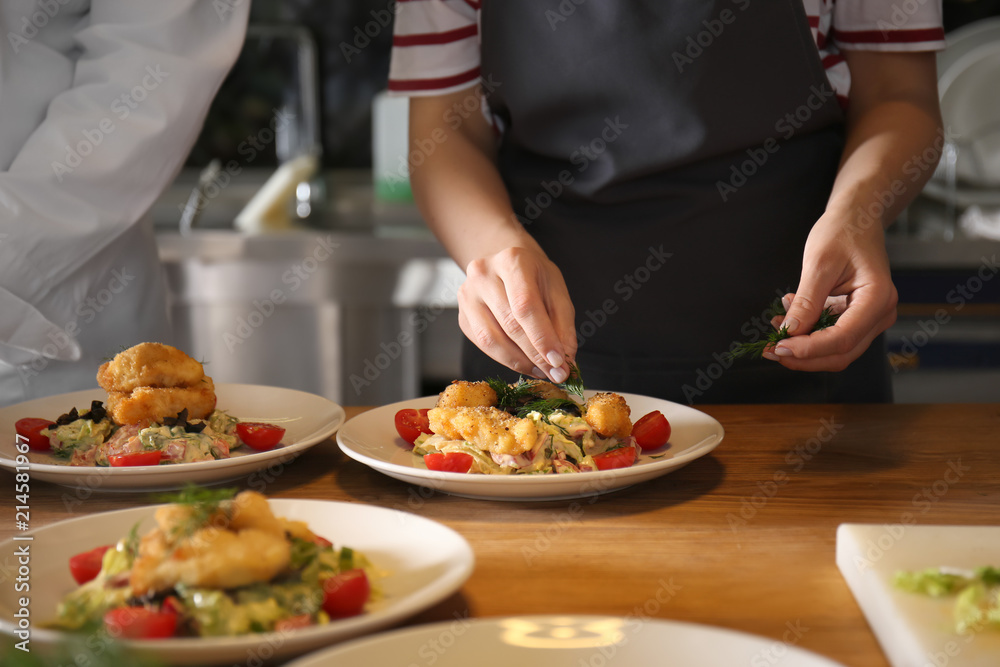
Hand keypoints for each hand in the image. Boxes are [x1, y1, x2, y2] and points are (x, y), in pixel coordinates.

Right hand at [458, 246, 576, 382]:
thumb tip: (566, 361)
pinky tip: (525, 363)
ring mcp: (467, 296)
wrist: (506, 265)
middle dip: (535, 355)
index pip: (525, 305)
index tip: (559, 362)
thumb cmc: (534, 276)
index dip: (542, 338)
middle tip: (556, 373)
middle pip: (509, 324)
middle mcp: (483, 275)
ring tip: (541, 370)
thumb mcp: (556, 290)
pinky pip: (483, 346)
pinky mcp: (462, 317)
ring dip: (520, 362)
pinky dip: (506, 360)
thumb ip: (562, 324)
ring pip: (491, 340)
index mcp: (512, 261)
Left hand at [763, 212, 897, 370]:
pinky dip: (808, 335)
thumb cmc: (843, 232)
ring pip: (836, 351)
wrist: (856, 219)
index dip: (808, 349)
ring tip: (776, 329)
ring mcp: (871, 319)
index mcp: (878, 298)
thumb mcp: (819, 263)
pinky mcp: (857, 318)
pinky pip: (832, 337)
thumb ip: (807, 301)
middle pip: (841, 353)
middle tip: (770, 350)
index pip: (842, 339)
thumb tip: (791, 332)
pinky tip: (789, 318)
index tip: (779, 347)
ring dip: (803, 348)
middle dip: (804, 357)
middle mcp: (880, 314)